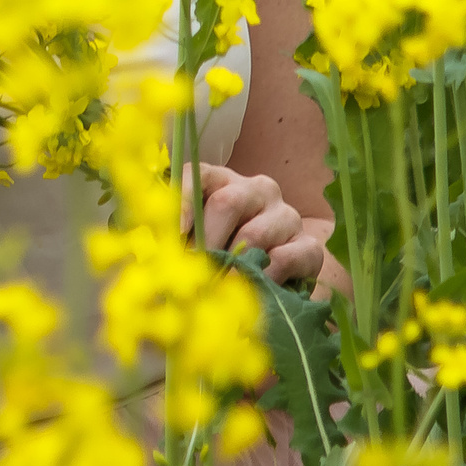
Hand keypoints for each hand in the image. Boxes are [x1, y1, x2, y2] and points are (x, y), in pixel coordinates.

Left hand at [184, 163, 331, 289]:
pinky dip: (263, 278)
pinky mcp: (309, 244)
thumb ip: (174, 239)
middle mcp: (257, 189)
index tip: (170, 235)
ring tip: (214, 289)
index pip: (197, 174)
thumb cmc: (222, 254)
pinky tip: (251, 291)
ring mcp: (285, 215)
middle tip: (190, 273)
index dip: (181, 202)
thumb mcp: (194, 241)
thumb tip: (156, 254)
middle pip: (226, 203)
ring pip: (254, 234)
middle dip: (204, 242)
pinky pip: (286, 258)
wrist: (278, 277)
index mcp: (221, 180)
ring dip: (230, 266)